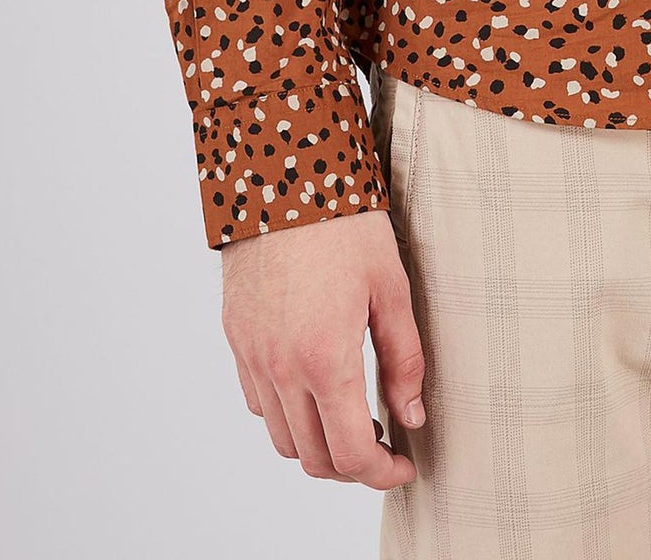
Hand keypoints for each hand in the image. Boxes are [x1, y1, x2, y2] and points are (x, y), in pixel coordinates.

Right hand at [221, 208, 423, 488]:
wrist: (282, 177)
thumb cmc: (345, 225)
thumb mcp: (391, 287)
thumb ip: (404, 359)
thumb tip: (413, 416)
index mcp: (324, 359)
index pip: (350, 452)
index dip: (381, 473)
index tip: (404, 465)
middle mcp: (280, 368)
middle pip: (312, 458)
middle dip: (352, 467)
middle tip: (384, 446)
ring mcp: (252, 356)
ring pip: (281, 437)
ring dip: (317, 444)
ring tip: (353, 419)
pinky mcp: (237, 339)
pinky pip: (258, 402)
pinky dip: (288, 415)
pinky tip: (317, 388)